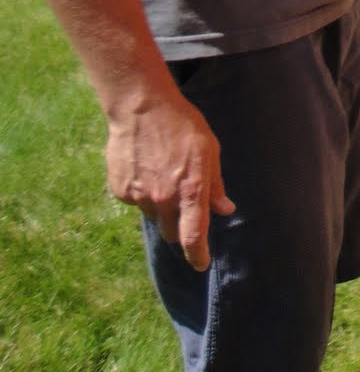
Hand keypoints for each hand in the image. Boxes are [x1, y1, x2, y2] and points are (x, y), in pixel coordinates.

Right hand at [105, 92, 235, 270]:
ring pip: (153, 215)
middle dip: (179, 226)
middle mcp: (164, 199)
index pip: (193, 237)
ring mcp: (139, 197)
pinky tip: (145, 166)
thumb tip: (225, 209)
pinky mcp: (121, 190)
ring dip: (160, 205)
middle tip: (182, 201)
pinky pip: (135, 201)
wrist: (142, 107)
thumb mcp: (209, 150)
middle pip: (171, 233)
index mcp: (190, 190)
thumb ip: (215, 185)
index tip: (200, 264)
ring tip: (162, 171)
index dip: (197, 255)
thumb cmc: (182, 125)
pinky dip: (142, 191)